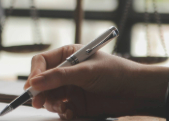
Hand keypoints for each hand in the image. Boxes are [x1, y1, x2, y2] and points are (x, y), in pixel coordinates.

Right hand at [24, 45, 168, 118]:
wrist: (137, 91)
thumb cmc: (115, 73)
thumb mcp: (85, 72)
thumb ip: (59, 77)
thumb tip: (34, 83)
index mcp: (67, 55)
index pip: (41, 62)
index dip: (34, 73)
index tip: (31, 87)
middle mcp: (65, 71)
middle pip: (41, 81)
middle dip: (39, 92)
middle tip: (37, 102)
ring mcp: (70, 88)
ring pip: (48, 97)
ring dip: (51, 103)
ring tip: (63, 107)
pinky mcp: (76, 103)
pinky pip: (60, 108)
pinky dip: (62, 111)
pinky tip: (70, 112)